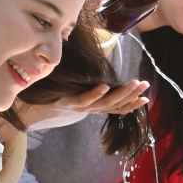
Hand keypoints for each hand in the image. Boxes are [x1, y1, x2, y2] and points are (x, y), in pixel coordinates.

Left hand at [19, 80, 149, 129]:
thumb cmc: (59, 97)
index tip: (146, 97)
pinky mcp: (70, 103)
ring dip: (121, 93)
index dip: (132, 103)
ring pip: (105, 102)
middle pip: (116, 104)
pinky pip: (85, 100)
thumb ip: (91, 88)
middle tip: (144, 86)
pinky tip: (106, 86)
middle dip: (131, 95)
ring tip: (133, 84)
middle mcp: (91, 109)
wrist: (35, 108)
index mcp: (95, 107)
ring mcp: (81, 107)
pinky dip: (96, 94)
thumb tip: (103, 73)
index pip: (118, 107)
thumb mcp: (79, 93)